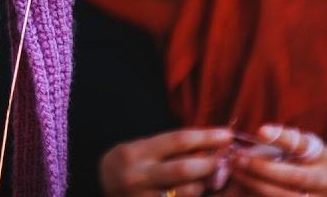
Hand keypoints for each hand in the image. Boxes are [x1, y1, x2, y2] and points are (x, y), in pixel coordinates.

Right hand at [99, 128, 233, 196]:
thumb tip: (208, 144)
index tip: (227, 135)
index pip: (177, 141)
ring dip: (205, 186)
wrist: (99, 187)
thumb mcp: (140, 149)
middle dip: (209, 164)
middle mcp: (137, 176)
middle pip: (183, 169)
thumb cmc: (127, 164)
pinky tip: (200, 192)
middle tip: (225, 161)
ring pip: (186, 193)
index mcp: (135, 153)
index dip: (206, 137)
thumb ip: (169, 148)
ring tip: (212, 180)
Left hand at [230, 126, 326, 196]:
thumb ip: (282, 139)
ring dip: (255, 184)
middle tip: (238, 158)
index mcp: (326, 159)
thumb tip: (261, 134)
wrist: (309, 183)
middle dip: (262, 168)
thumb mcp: (296, 144)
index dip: (282, 139)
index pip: (303, 147)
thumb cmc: (297, 157)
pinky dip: (255, 194)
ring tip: (235, 171)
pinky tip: (240, 186)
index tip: (260, 131)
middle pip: (294, 177)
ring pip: (283, 195)